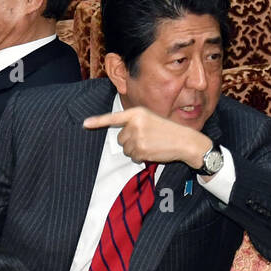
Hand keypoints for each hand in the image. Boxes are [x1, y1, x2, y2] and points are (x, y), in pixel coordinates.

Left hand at [83, 106, 211, 167]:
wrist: (186, 141)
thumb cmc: (168, 131)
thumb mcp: (150, 119)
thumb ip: (134, 123)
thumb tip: (120, 136)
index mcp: (137, 113)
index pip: (113, 118)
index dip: (97, 121)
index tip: (85, 124)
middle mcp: (135, 123)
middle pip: (120, 139)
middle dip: (131, 142)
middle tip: (147, 140)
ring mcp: (137, 136)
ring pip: (125, 149)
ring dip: (136, 151)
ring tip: (151, 145)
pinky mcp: (140, 149)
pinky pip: (132, 157)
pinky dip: (140, 158)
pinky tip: (153, 152)